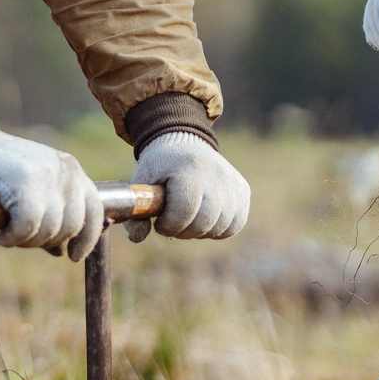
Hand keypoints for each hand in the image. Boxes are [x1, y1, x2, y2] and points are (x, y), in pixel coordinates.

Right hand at [0, 130, 105, 260]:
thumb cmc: (0, 173)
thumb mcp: (36, 187)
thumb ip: (52, 212)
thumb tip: (63, 251)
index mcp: (72, 170)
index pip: (94, 211)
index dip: (87, 239)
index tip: (73, 256)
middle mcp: (65, 171)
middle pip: (71, 226)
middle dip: (48, 242)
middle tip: (24, 239)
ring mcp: (46, 176)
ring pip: (49, 229)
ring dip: (27, 241)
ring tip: (10, 234)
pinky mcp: (23, 183)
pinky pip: (27, 226)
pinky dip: (14, 238)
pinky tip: (2, 235)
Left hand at [127, 130, 249, 243]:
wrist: (184, 141)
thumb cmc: (160, 166)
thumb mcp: (141, 182)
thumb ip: (135, 212)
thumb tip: (138, 238)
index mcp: (188, 170)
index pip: (183, 213)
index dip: (168, 225)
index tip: (160, 220)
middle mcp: (215, 174)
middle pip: (203, 223)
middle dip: (184, 230)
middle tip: (174, 221)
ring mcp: (232, 182)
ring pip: (220, 227)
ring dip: (201, 230)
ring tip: (189, 217)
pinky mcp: (242, 190)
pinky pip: (235, 224)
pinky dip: (220, 228)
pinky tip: (205, 218)